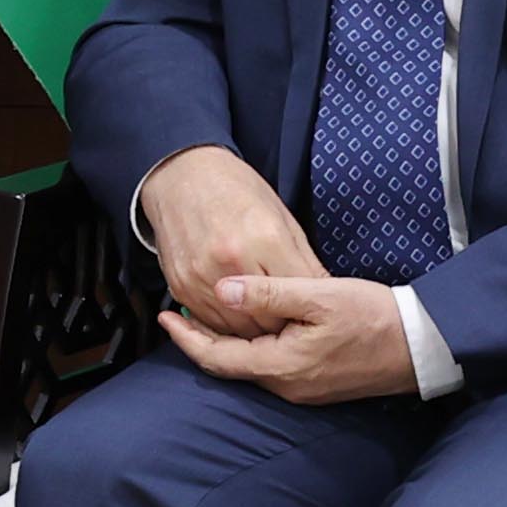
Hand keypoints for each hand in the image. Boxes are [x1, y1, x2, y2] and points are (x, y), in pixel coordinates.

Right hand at [135, 146, 320, 335]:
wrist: (181, 177)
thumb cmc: (235, 190)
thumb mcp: (281, 215)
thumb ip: (303, 260)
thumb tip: (325, 293)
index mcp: (264, 238)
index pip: (298, 296)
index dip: (308, 308)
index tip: (311, 311)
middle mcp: (231, 260)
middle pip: (269, 320)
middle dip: (283, 323)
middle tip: (290, 320)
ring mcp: (203, 277)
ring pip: (240, 329)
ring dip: (256, 329)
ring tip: (265, 316)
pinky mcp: (182, 287)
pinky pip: (212, 323)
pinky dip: (229, 324)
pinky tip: (238, 311)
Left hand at [161, 280, 416, 403]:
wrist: (423, 347)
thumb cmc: (374, 317)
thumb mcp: (318, 295)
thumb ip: (267, 295)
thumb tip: (221, 293)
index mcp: (280, 367)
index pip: (216, 358)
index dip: (185, 337)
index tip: (163, 316)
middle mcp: (286, 386)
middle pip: (228, 365)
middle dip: (200, 339)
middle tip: (178, 310)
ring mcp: (302, 390)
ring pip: (249, 366)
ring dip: (225, 343)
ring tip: (207, 313)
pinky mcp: (317, 384)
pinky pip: (270, 367)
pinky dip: (250, 347)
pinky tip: (250, 326)